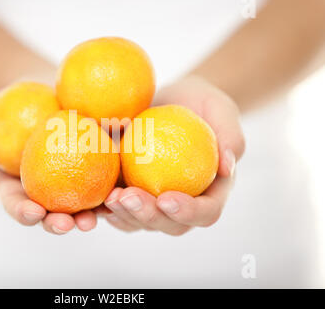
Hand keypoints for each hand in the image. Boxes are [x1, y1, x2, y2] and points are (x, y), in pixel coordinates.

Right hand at [0, 95, 97, 234]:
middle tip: (69, 224)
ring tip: (96, 216)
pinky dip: (109, 187)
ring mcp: (70, 181)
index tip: (34, 212)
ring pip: (79, 205)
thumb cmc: (8, 106)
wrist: (42, 90)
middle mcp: (44, 190)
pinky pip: (102, 179)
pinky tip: (119, 190)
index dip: (24, 212)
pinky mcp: (93, 167)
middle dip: (58, 223)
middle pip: (50, 213)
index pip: (17, 204)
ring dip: (88, 215)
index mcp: (17, 185)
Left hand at [100, 75, 245, 234]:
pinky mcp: (131, 192)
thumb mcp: (221, 110)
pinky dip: (105, 206)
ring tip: (109, 197)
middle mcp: (182, 204)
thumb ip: (230, 136)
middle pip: (169, 225)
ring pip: (139, 222)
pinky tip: (94, 196)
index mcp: (210, 192)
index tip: (167, 198)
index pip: (205, 212)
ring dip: (123, 215)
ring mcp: (154, 202)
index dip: (188, 212)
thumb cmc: (203, 106)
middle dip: (148, 216)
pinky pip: (118, 207)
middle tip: (129, 197)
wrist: (174, 101)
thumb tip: (226, 166)